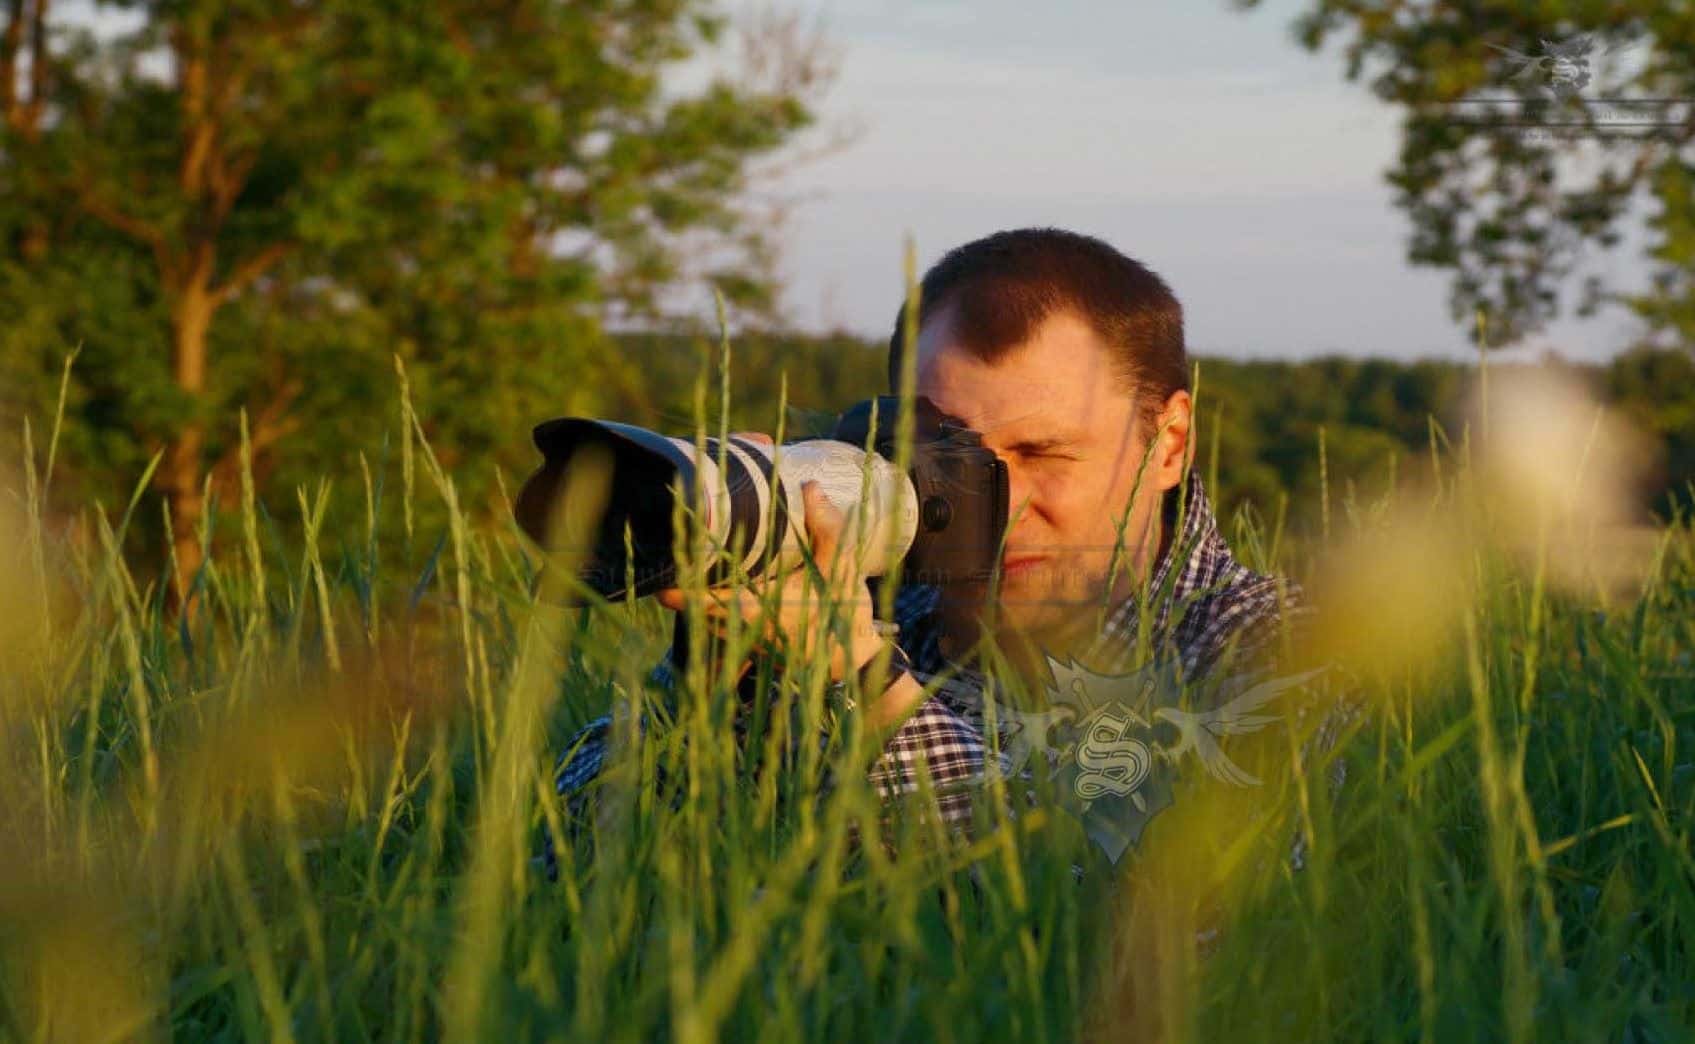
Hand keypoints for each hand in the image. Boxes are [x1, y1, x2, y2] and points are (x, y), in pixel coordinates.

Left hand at [655, 434, 886, 682]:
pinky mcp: (749, 643)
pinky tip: (715, 581)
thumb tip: (810, 487)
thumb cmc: (844, 610)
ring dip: (696, 595)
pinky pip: (718, 623)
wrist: (853, 654)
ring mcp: (743, 639)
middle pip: (693, 607)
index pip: (698, 603)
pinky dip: (711, 604)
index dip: (674, 589)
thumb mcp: (842, 566)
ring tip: (689, 561)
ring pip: (703, 617)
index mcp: (756, 610)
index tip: (660, 570)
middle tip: (675, 548)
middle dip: (683, 583)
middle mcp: (742, 628)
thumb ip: (828, 528)